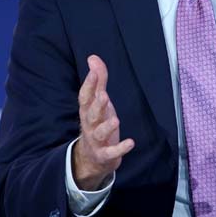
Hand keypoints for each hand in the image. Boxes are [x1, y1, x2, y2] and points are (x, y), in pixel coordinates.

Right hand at [72, 55, 134, 189]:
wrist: (91, 158)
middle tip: (104, 95)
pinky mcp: (105, 155)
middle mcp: (90, 124)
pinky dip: (120, 149)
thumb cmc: (97, 123)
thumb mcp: (98, 102)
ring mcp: (96, 141)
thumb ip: (98, 81)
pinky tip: (131, 142)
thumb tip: (93, 58)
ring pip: (99, 134)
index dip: (89, 84)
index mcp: (87, 110)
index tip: (94, 71)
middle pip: (91, 114)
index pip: (85, 96)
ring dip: (107, 127)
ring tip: (115, 120)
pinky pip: (111, 153)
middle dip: (97, 105)